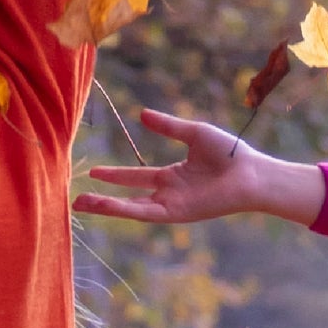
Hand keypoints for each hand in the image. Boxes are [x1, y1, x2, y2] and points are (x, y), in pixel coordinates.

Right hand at [73, 110, 327, 228]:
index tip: (94, 172)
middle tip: (76, 199)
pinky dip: (124, 209)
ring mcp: (173, 205)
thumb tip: (141, 114)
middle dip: (103, 200)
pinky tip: (105, 205)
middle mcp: (170, 194)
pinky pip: (146, 213)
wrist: (251, 172)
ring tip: (80, 204)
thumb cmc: (230, 153)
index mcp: (174, 176)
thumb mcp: (193, 134)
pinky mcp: (178, 213)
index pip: (137, 178)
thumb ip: (168, 126)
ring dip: (106, 207)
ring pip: (132, 209)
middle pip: (130, 198)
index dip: (115, 176)